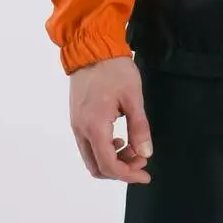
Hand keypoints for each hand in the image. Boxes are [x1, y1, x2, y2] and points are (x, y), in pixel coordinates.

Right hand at [69, 55, 153, 183]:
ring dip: (112, 161)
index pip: (109, 165)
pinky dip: (104, 150)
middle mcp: (81, 130)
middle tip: (141, 161)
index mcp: (95, 126)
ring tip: (133, 149)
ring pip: (91, 158)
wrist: (92, 47)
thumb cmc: (115, 69)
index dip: (128, 175)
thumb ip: (139, 127)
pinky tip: (119, 139)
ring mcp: (76, 124)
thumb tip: (145, 154)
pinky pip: (88, 145)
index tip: (146, 174)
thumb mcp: (133, 97)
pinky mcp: (77, 118)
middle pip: (97, 167)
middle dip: (121, 170)